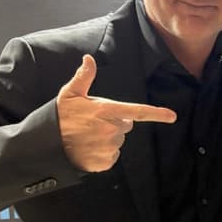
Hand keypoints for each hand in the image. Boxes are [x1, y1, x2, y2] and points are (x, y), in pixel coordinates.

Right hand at [56, 55, 176, 171]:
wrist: (49, 144)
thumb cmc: (61, 117)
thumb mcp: (70, 94)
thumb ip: (84, 77)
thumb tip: (89, 59)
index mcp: (106, 111)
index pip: (137, 111)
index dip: (156, 114)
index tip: (172, 116)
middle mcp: (111, 129)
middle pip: (125, 125)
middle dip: (114, 123)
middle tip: (94, 123)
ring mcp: (109, 147)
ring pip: (118, 141)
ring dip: (108, 139)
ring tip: (89, 136)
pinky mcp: (105, 162)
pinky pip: (112, 156)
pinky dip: (103, 154)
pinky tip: (89, 148)